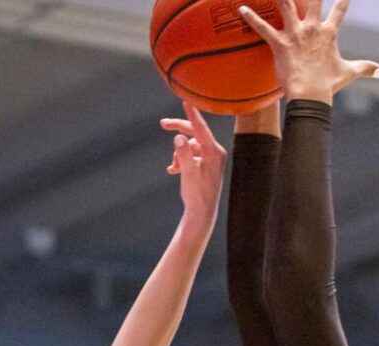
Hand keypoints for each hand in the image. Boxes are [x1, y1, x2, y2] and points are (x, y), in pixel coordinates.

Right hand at [161, 103, 225, 223]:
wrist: (202, 212)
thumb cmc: (197, 194)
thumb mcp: (188, 174)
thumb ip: (184, 155)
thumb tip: (178, 138)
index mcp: (213, 152)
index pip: (201, 128)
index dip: (192, 114)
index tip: (186, 101)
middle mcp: (214, 151)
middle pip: (195, 133)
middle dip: (179, 131)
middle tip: (163, 124)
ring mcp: (211, 157)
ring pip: (189, 145)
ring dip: (178, 153)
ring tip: (172, 168)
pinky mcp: (206, 164)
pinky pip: (190, 154)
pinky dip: (180, 159)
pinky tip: (172, 170)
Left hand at [239, 0, 378, 104]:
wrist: (311, 95)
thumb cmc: (329, 85)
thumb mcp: (350, 72)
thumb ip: (367, 68)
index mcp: (329, 33)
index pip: (340, 9)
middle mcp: (313, 29)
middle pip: (314, 0)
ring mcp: (296, 34)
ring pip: (287, 6)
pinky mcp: (280, 44)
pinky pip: (263, 28)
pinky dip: (251, 18)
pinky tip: (241, 8)